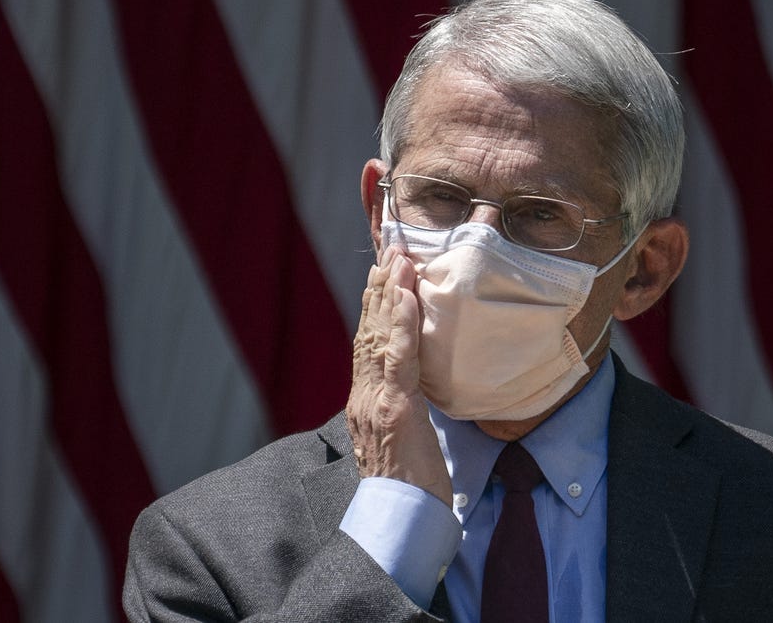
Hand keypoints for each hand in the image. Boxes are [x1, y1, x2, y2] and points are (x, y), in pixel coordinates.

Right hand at [346, 246, 452, 507]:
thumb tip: (410, 394)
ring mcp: (375, 400)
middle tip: (390, 252)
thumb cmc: (407, 490)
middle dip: (379, 289)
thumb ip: (399, 413)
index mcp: (364, 403)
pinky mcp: (395, 408)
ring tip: (398, 259)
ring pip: (379, 336)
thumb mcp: (399, 443)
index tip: (382, 277)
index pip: (366, 346)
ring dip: (390, 293)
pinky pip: (398, 356)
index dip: (374, 309)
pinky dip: (401, 322)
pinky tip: (407, 294)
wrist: (398, 520)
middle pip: (368, 332)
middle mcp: (362, 396)